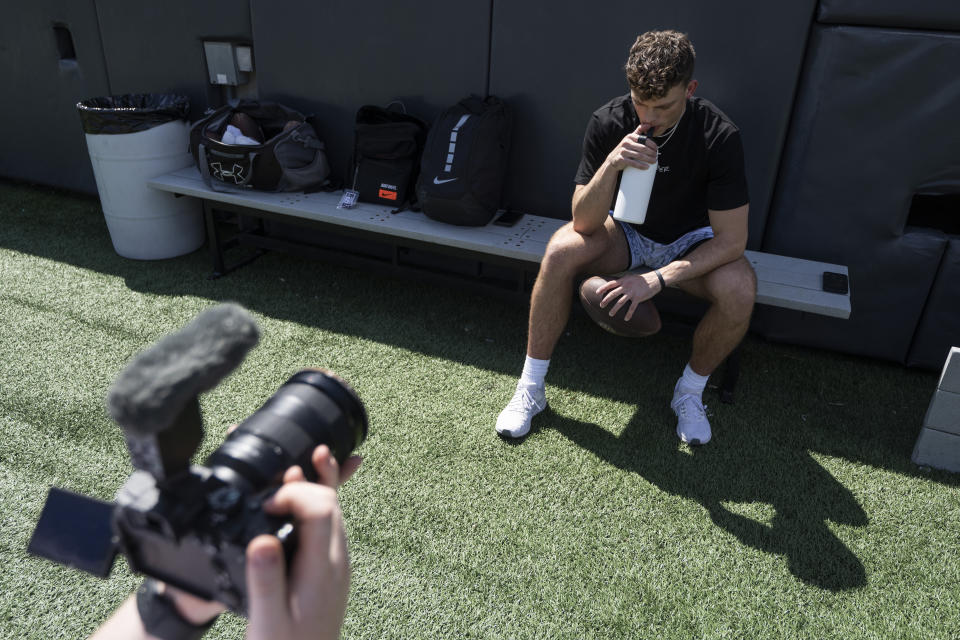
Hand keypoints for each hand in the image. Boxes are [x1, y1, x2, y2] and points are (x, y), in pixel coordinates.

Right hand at [244, 447, 352, 639]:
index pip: (321, 508)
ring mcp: (336, 564)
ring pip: (333, 512)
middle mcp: (336, 560)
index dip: (294, 493)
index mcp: (322, 569)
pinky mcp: (329, 569)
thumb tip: (261, 539)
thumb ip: (266, 580)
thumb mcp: (268, 620)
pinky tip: (301, 496)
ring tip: (303, 462)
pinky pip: (327, 526)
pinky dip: (314, 505)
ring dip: (315, 487)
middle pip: (332, 503)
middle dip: (308, 479)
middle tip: (281, 469)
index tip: (265, 503)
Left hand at [596, 272, 661, 320]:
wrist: (654, 279)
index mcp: (623, 281)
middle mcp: (626, 286)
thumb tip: (614, 284)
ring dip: (615, 309)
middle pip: (613, 294)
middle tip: (601, 305)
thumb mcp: (630, 278)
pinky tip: (626, 319)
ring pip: (621, 302)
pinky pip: (632, 307)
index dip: (603, 288)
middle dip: (606, 300)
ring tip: (610, 314)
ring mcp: (632, 292)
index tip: (596, 293)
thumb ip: (622, 281)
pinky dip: (629, 314)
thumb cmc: (641, 279)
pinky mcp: (638, 298)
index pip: (610, 284)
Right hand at [606, 123, 657, 170]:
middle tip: (656, 157)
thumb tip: (648, 124)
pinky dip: (641, 165)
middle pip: (642, 148)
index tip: (657, 149)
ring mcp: (623, 151)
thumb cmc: (625, 149)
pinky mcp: (621, 159)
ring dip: (648, 159)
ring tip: (654, 161)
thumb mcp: (630, 138)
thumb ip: (638, 131)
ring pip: (639, 156)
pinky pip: (633, 163)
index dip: (652, 145)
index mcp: (630, 137)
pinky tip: (646, 167)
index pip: (644, 140)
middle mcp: (626, 143)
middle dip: (651, 153)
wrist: (613, 159)